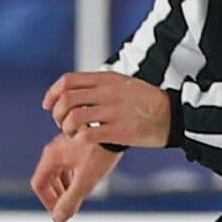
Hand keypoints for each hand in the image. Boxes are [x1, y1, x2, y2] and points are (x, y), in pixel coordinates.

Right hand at [31, 133, 121, 221]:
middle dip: (57, 196)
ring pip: (58, 172)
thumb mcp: (85, 181)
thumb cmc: (101, 152)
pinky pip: (67, 164)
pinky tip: (85, 182)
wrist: (116, 126)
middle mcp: (54, 150)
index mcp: (51, 157)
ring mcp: (65, 146)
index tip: (60, 210)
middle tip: (69, 208)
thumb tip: (58, 219)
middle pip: (47, 179)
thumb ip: (70, 201)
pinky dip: (72, 177)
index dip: (47, 201)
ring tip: (78, 197)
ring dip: (65, 187)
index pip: (39, 184)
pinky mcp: (76, 143)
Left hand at [44, 70, 171, 145]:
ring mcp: (113, 112)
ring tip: (71, 134)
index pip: (68, 81)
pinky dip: (78, 140)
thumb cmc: (146, 102)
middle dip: (56, 114)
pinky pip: (87, 135)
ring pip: (73, 117)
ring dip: (65, 129)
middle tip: (61, 124)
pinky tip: (83, 142)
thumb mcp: (123, 84)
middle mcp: (108, 93)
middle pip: (66, 99)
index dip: (52, 94)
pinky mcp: (119, 131)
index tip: (48, 106)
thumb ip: (99, 84)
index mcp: (107, 79)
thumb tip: (73, 90)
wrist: (174, 115)